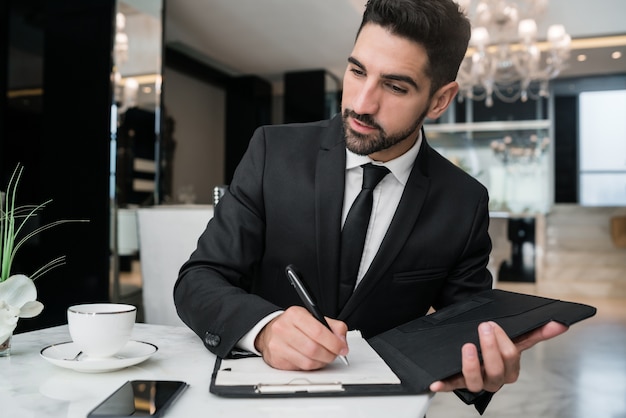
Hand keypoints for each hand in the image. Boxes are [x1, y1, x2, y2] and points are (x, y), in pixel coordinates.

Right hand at [254, 306, 348, 369]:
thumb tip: (342, 341)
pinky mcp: (276, 359)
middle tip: (335, 354)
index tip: (342, 348)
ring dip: (321, 362)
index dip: (334, 343)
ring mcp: (278, 345)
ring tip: (324, 357)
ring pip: (308, 362)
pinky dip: (311, 366)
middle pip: (313, 348)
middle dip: (329, 354)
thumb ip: (332, 326)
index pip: (318, 331)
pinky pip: (300, 368)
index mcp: (295, 314)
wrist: (270, 332)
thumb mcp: (313, 318)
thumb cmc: (294, 325)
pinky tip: (312, 360)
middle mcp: (283, 328)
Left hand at [429, 320, 567, 392]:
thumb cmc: (496, 344)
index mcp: (510, 368)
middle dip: (489, 347)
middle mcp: (494, 379)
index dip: (503, 341)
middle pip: (495, 369)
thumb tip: (559, 323)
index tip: (493, 325)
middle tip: (483, 327)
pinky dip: (443, 385)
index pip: (511, 357)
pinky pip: (451, 386)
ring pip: (476, 382)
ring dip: (470, 364)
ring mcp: (476, 382)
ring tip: (467, 346)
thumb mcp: (514, 337)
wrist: (474, 345)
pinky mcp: (457, 382)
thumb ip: (536, 332)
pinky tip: (435, 383)